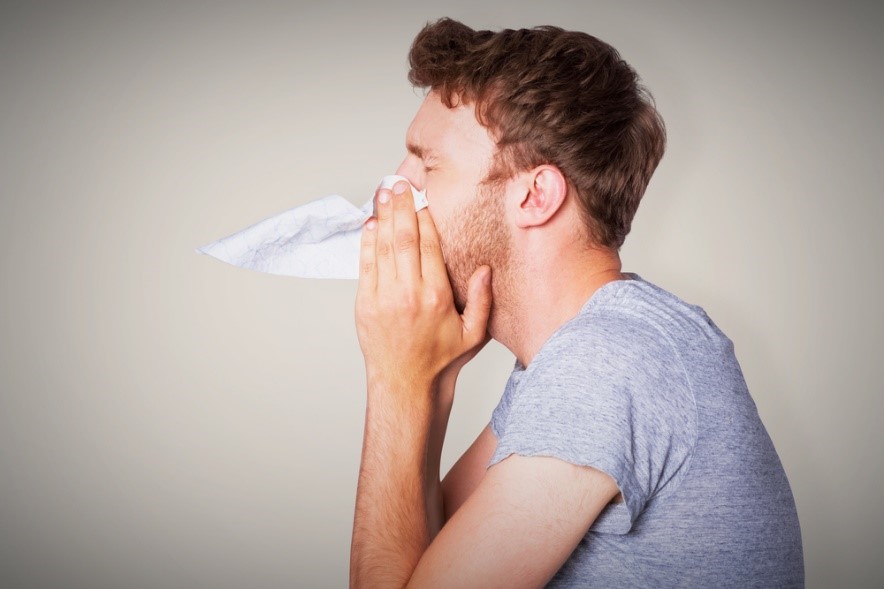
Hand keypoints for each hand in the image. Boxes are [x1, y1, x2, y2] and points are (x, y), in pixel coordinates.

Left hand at [355, 180, 491, 391]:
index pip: (429, 245)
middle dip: (401, 207)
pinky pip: (366, 265)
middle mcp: (408, 293)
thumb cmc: (441, 360)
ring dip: (382, 217)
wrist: (405, 386)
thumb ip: (482, 300)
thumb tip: (485, 268)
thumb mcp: (474, 334)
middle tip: (400, 184)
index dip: (424, 218)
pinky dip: (367, 242)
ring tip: (383, 193)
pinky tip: (370, 224)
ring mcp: (383, 298)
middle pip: (403, 238)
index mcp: (436, 296)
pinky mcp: (364, 305)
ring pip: (382, 247)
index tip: (423, 199)